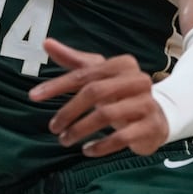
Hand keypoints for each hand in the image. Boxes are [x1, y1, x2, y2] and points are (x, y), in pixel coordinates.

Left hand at [29, 39, 167, 157]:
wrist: (158, 115)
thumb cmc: (120, 92)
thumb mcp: (99, 74)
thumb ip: (73, 60)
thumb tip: (46, 43)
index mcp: (123, 64)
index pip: (84, 74)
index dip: (57, 85)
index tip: (34, 96)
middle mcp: (137, 80)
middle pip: (94, 92)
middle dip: (69, 111)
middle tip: (53, 127)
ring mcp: (146, 103)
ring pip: (107, 115)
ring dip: (81, 130)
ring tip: (65, 140)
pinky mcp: (151, 127)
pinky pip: (122, 137)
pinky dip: (101, 146)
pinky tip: (87, 150)